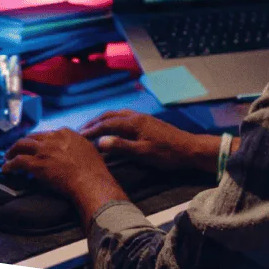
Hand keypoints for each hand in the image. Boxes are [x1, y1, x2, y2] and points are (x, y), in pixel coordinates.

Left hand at [2, 128, 123, 202]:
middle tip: (18, 149)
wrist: (90, 181)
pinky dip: (9, 164)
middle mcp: (53, 138)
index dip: (39, 140)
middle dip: (23, 143)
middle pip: (32, 137)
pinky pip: (18, 161)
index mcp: (66, 133)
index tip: (36, 145)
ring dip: (12, 151)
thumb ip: (78, 145)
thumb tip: (75, 148)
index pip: (47, 134)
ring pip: (21, 145)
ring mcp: (43, 150)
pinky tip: (6, 169)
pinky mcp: (36, 163)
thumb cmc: (94, 170)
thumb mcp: (89, 149)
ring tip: (8, 156)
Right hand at [80, 110, 217, 171]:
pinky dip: (114, 120)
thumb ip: (121, 146)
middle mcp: (136, 116)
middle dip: (95, 122)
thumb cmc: (167, 154)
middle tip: (81, 130)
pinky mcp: (147, 122)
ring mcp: (142, 118)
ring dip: (104, 120)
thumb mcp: (143, 153)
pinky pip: (124, 117)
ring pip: (118, 114)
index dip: (92, 130)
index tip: (78, 136)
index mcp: (133, 123)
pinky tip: (114, 127)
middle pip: (110, 115)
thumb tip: (100, 141)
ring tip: (94, 127)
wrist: (190, 149)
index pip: (107, 124)